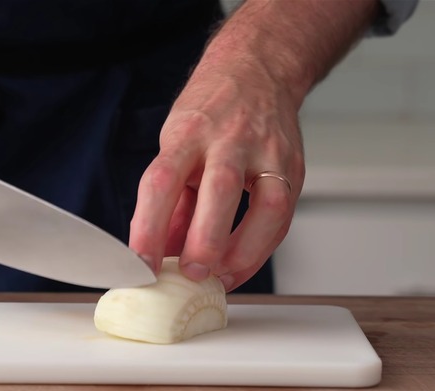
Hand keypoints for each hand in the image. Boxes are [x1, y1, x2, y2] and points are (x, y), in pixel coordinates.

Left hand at [128, 0, 378, 290]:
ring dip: (244, 252)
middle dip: (205, 240)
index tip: (141, 262)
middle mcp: (229, 139)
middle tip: (191, 273)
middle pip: (220, 190)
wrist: (257, 69)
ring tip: (222, 278)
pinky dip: (262, 248)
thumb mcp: (176, 145)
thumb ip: (172, 201)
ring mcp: (267, 152)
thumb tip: (161, 252)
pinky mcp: (293, 167)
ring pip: (266, 206)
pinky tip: (241, 264)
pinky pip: (283, 216)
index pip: (162, 181)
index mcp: (187, 133)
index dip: (149, 226)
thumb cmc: (209, 111)